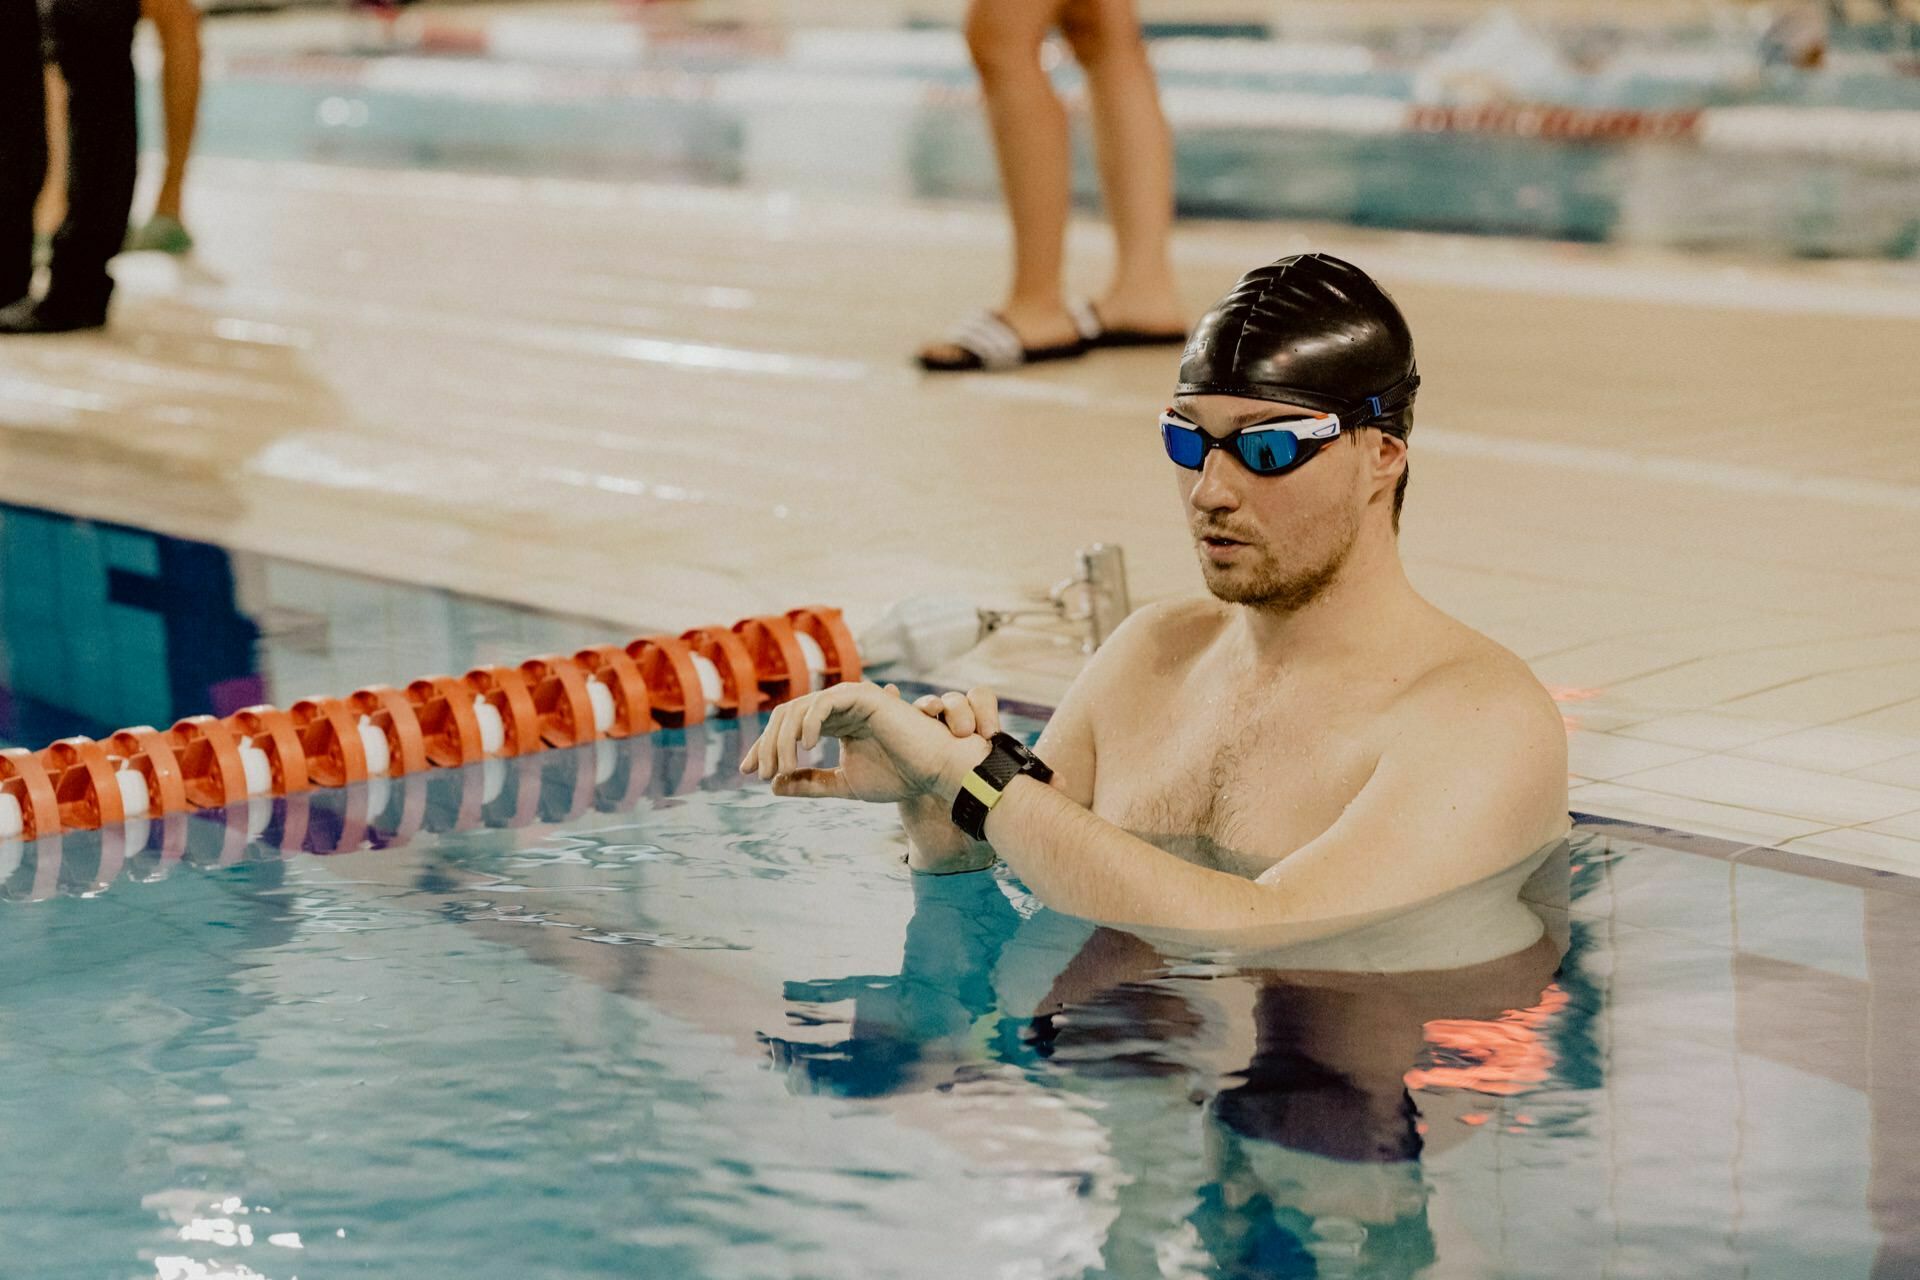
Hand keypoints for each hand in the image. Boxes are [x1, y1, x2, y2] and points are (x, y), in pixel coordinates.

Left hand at [741, 682, 988, 803]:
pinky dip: (809, 722)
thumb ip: (811, 783)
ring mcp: (850, 698)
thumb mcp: (845, 784)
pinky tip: (805, 747)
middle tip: (761, 773)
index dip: (764, 746)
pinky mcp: (864, 696)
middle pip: (786, 714)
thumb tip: (773, 785)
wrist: (936, 774)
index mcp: (834, 723)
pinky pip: (824, 703)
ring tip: (782, 767)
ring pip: (799, 708)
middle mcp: (839, 706)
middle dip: (767, 743)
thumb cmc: (900, 777)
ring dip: (783, 739)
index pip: (788, 726)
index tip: (749, 772)